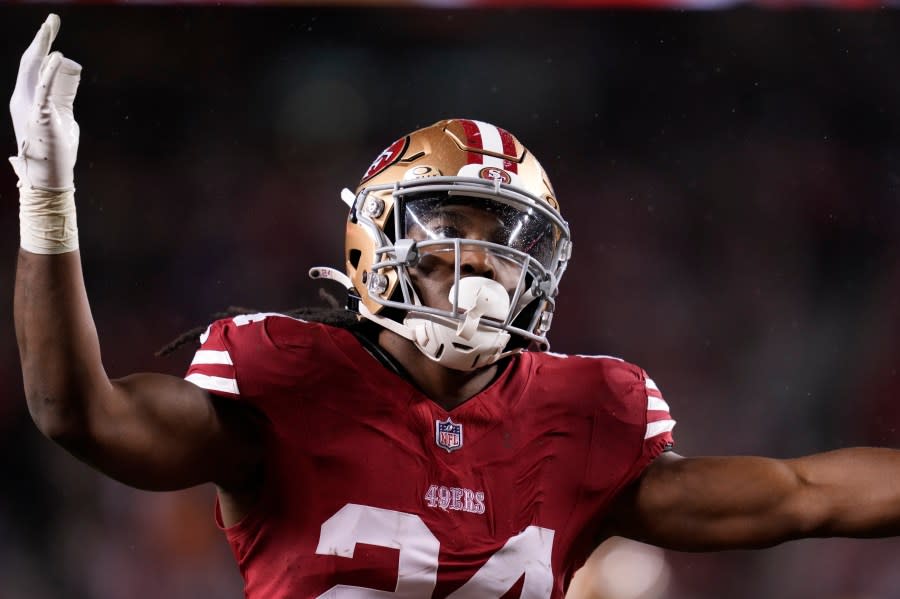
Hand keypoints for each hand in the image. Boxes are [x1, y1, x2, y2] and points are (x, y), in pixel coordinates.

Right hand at [9, 14, 81, 190]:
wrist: (49, 177)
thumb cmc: (56, 154)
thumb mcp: (59, 123)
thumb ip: (58, 108)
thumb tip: (57, 104)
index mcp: (25, 100)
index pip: (32, 67)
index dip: (42, 48)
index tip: (51, 33)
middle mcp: (22, 99)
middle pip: (30, 61)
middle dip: (41, 38)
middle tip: (52, 20)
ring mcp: (30, 106)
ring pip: (34, 68)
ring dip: (44, 45)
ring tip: (51, 26)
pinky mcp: (41, 114)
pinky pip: (44, 87)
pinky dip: (50, 70)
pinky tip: (57, 55)